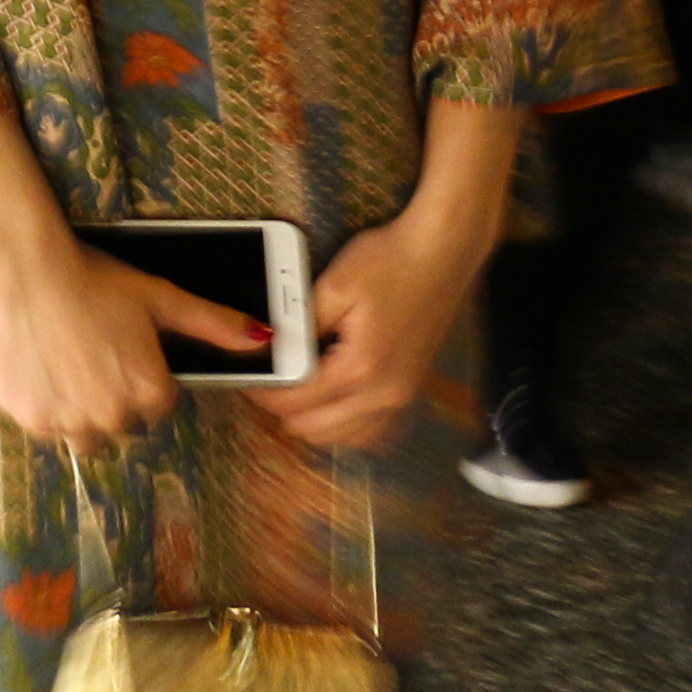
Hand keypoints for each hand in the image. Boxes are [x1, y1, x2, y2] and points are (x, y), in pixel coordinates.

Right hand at [0, 222, 263, 455]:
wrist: (24, 267)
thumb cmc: (95, 278)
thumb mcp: (160, 296)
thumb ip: (215, 324)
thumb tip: (266, 338)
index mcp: (151, 392)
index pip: (159, 404)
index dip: (141, 373)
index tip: (121, 347)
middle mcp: (115, 417)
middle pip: (123, 422)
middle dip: (112, 393)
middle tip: (93, 349)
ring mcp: (71, 422)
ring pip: (86, 434)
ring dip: (81, 409)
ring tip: (68, 362)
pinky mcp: (33, 420)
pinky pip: (49, 428)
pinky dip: (46, 406)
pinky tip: (43, 367)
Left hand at [262, 194, 494, 453]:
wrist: (443, 252)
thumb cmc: (389, 261)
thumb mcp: (334, 286)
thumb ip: (301, 326)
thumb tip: (271, 350)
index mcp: (360, 369)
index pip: (297, 403)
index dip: (265, 393)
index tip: (248, 375)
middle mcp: (384, 395)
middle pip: (318, 430)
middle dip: (284, 410)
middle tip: (268, 379)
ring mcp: (402, 398)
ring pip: (346, 438)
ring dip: (314, 421)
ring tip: (296, 387)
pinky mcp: (411, 391)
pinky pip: (372, 430)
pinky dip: (346, 424)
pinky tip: (333, 399)